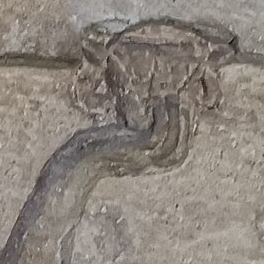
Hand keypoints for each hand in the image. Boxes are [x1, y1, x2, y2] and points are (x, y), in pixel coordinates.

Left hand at [70, 95, 192, 177]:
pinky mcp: (134, 149)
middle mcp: (148, 164)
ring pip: (171, 140)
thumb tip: (142, 119)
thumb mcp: (119, 142)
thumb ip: (133, 136)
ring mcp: (142, 158)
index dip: (187, 135)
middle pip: (179, 149)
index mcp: (147, 165)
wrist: (75, 163)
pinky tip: (158, 104)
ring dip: (175, 117)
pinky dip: (162, 118)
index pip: (178, 155)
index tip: (188, 114)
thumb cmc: (92, 151)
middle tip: (185, 103)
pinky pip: (157, 134)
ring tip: (172, 99)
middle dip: (186, 125)